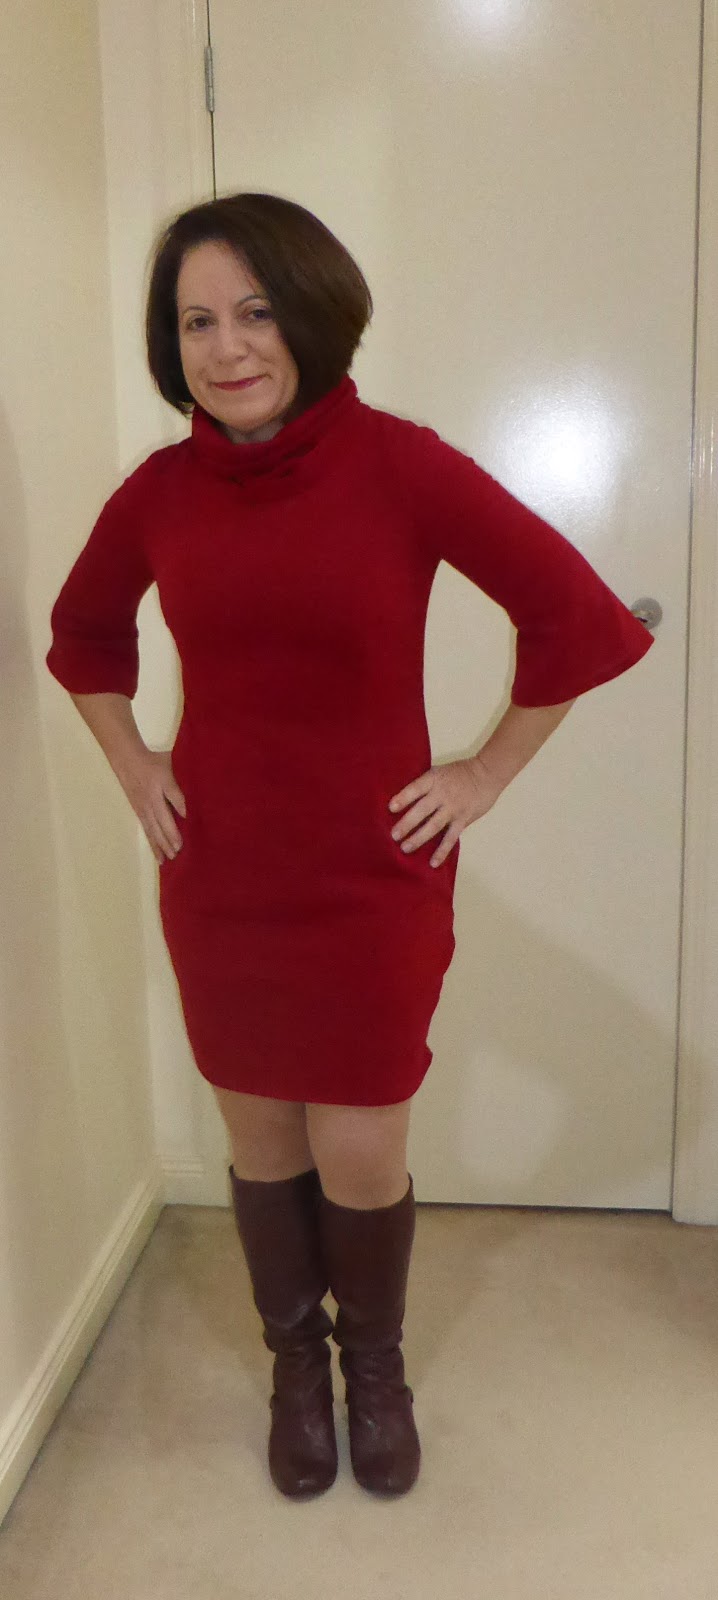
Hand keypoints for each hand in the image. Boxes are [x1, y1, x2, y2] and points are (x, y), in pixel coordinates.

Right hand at [115, 748, 186, 864]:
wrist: (127, 759)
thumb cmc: (153, 762)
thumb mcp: (169, 767)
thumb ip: (177, 787)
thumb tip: (187, 808)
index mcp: (159, 787)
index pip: (171, 804)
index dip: (177, 818)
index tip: (185, 833)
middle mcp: (150, 801)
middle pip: (159, 823)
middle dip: (168, 838)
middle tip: (177, 853)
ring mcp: (142, 808)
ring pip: (151, 830)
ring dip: (159, 845)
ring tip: (167, 859)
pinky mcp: (138, 812)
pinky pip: (146, 830)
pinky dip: (152, 842)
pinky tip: (158, 854)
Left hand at [387, 756, 503, 867]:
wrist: (486, 774)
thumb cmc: (459, 773)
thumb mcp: (439, 772)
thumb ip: (425, 786)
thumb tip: (403, 801)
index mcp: (433, 780)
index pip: (415, 789)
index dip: (403, 798)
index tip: (391, 808)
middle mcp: (442, 794)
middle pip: (422, 810)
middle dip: (407, 823)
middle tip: (394, 835)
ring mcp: (453, 808)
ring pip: (434, 826)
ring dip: (419, 838)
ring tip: (406, 848)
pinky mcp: (463, 820)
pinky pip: (451, 837)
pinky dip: (442, 850)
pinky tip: (433, 862)